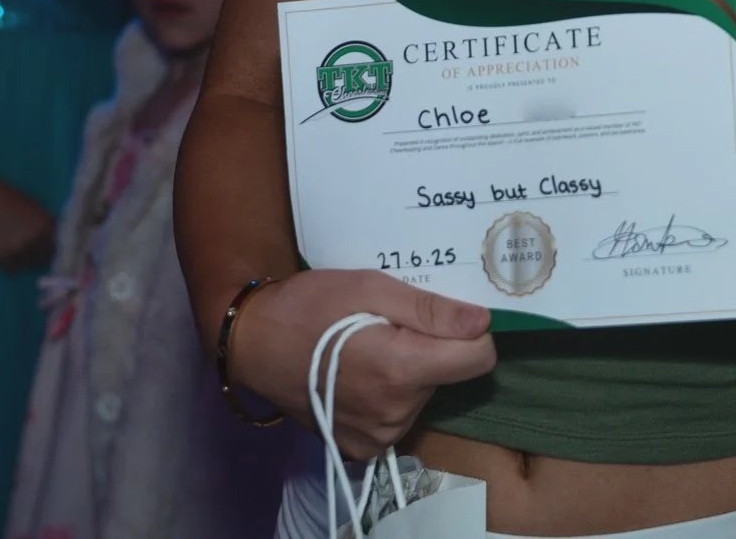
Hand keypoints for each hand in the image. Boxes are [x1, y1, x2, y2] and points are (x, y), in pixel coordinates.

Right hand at [0, 180, 56, 271]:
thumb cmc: (8, 197)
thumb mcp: (34, 207)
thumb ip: (46, 224)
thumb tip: (55, 240)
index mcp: (47, 224)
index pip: (60, 246)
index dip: (56, 249)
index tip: (52, 251)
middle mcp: (36, 238)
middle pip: (46, 258)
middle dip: (42, 256)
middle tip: (34, 252)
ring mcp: (19, 248)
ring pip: (29, 265)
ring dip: (26, 260)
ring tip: (18, 250)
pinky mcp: (1, 256)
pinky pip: (12, 268)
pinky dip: (11, 264)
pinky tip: (7, 251)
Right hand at [226, 270, 496, 458]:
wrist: (254, 343)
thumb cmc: (310, 305)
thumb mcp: (370, 287)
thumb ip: (429, 309)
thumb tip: (482, 322)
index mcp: (402, 369)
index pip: (478, 358)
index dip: (468, 332)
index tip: (441, 316)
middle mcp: (396, 412)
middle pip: (447, 374)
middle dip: (426, 348)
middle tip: (383, 326)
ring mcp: (379, 435)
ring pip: (424, 394)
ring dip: (405, 371)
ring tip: (364, 348)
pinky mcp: (363, 448)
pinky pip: (398, 416)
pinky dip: (386, 395)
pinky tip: (356, 375)